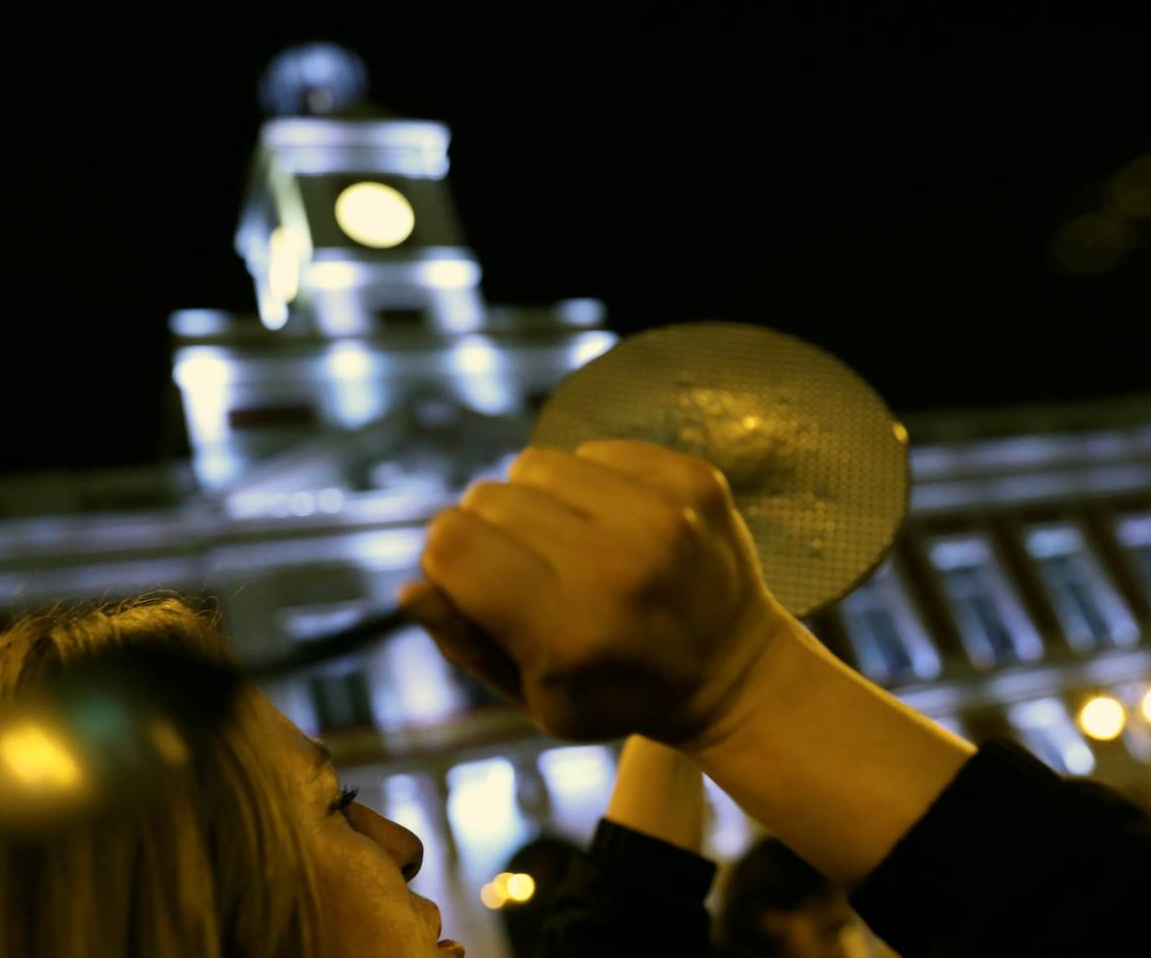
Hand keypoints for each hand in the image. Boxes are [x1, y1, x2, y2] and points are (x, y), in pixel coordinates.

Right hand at [397, 439, 802, 747]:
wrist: (738, 674)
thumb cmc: (621, 693)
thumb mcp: (537, 700)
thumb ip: (467, 643)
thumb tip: (412, 587)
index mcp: (567, 634)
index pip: (452, 544)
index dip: (448, 561)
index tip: (475, 582)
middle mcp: (614, 566)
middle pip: (488, 499)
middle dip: (492, 532)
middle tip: (532, 569)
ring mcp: (661, 516)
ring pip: (535, 463)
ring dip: (537, 499)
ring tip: (570, 541)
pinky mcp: (692, 479)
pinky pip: (593, 449)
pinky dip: (591, 483)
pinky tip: (616, 525)